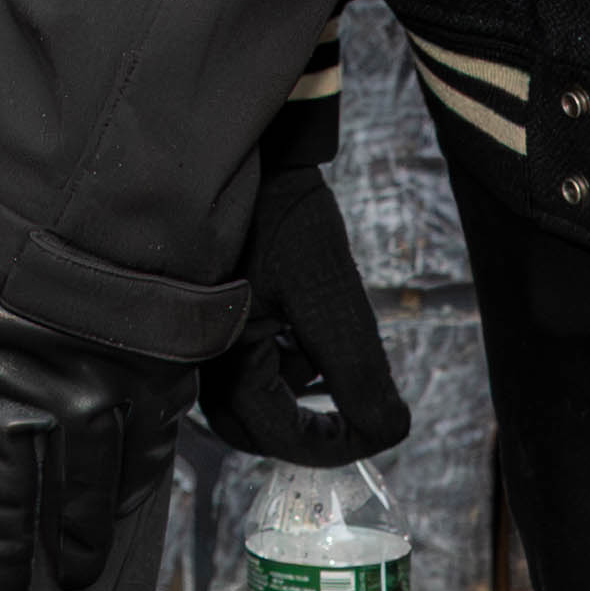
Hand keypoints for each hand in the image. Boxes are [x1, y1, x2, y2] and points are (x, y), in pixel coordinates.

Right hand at [194, 63, 408, 468]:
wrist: (249, 147)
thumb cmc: (282, 214)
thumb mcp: (331, 297)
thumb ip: (359, 373)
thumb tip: (390, 432)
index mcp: (222, 361)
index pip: (281, 437)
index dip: (336, 444)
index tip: (377, 430)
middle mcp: (199, 356)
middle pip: (254, 426)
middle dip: (307, 423)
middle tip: (353, 412)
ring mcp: (200, 333)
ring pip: (251, 392)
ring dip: (296, 384)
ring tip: (328, 341)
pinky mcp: (210, 310)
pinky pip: (247, 356)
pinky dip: (283, 352)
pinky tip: (305, 317)